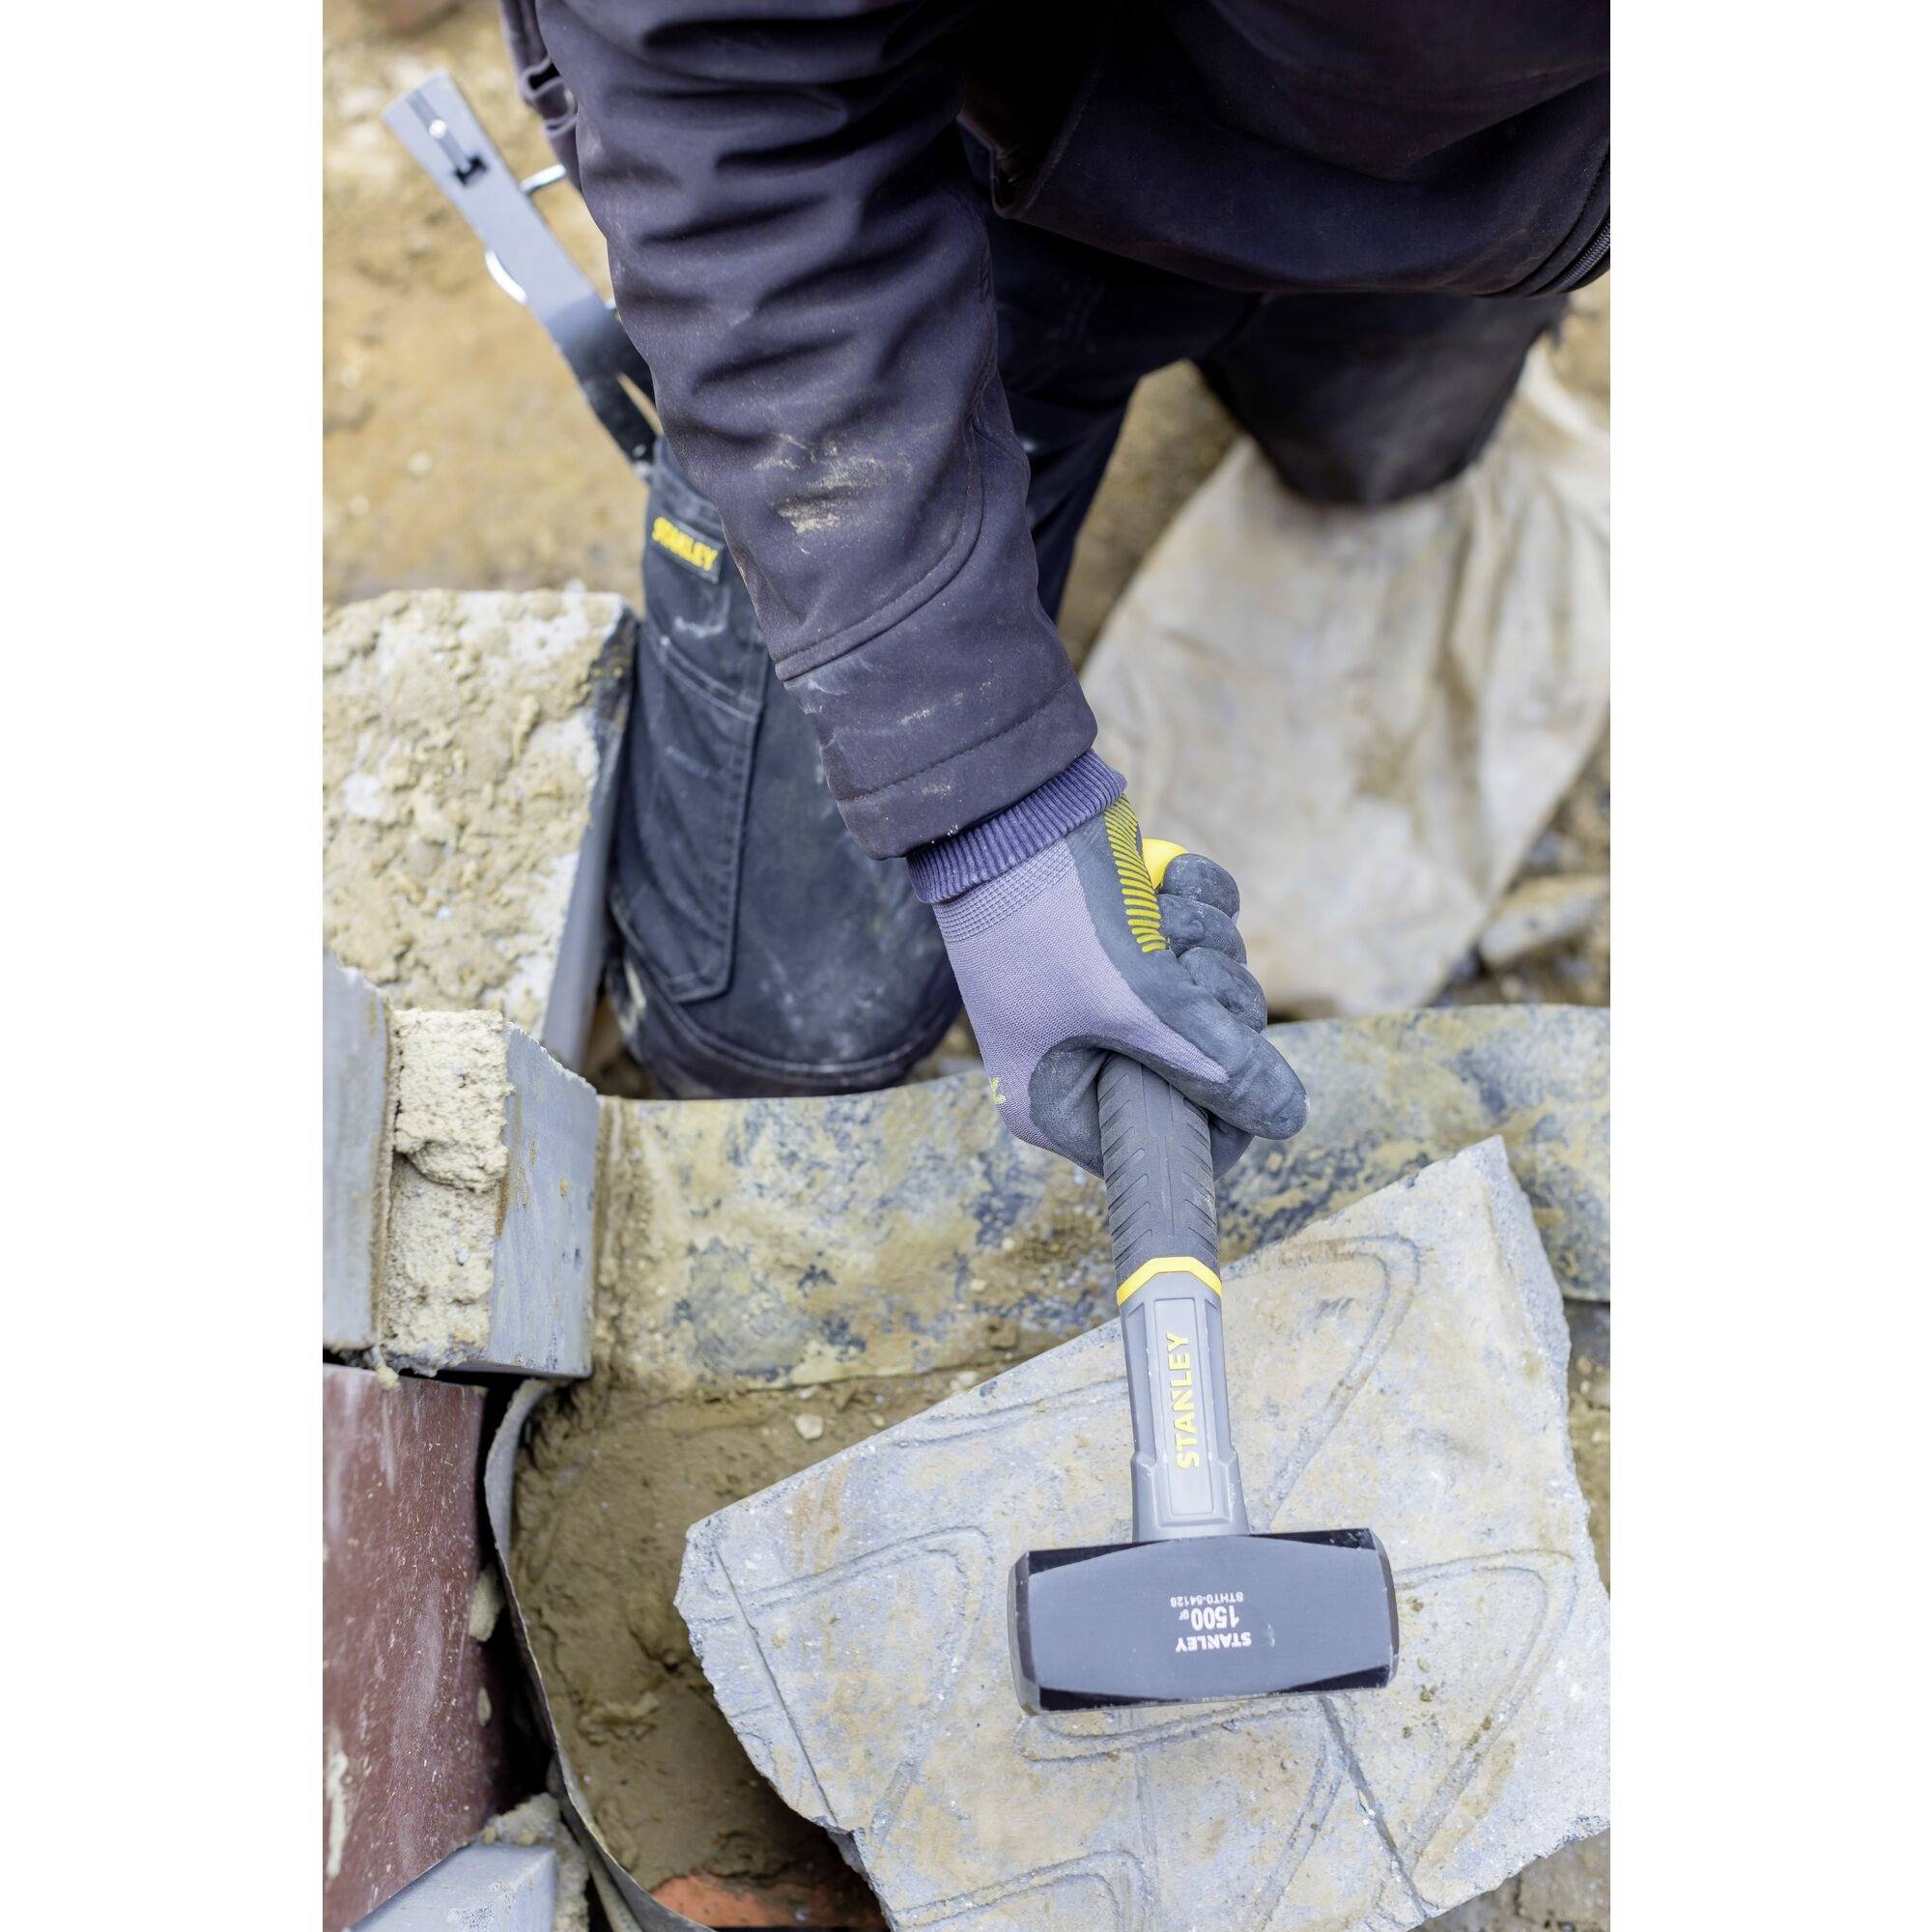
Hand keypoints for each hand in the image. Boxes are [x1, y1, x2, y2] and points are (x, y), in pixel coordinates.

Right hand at [931, 798, 1305, 1174]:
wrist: (1007, 806)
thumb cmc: (1049, 918)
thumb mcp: (1137, 1004)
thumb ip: (1216, 1068)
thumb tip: (1287, 1119)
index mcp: (1059, 1101)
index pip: (1166, 1144)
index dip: (1222, 1114)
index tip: (1242, 1063)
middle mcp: (1083, 1056)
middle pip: (1206, 1063)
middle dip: (1212, 1003)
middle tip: (1178, 968)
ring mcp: (1108, 994)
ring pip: (1214, 990)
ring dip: (1202, 941)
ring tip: (1154, 915)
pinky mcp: (1131, 936)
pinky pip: (1206, 932)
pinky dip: (1197, 900)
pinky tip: (1162, 881)